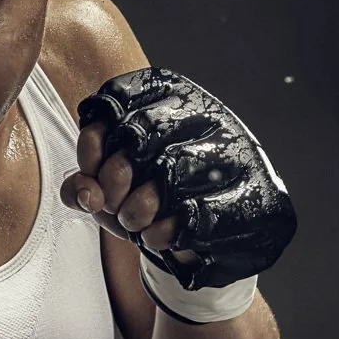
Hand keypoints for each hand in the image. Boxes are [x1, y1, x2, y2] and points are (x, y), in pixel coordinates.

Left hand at [63, 66, 296, 289]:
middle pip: (142, 134)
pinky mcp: (253, 196)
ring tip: (134, 223)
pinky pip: (197, 214)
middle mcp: (209, 115)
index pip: (121, 100)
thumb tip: (86, 192)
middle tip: (111, 204)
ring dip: (137, 209)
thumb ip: (85, 182)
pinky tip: (157, 237)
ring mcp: (236, 153)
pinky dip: (164, 232)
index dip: (95, 140)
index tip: (91, 170)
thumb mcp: (112, 189)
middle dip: (113, 178)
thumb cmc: (156, 202)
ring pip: (171, 172)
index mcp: (174, 97)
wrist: (216, 241)